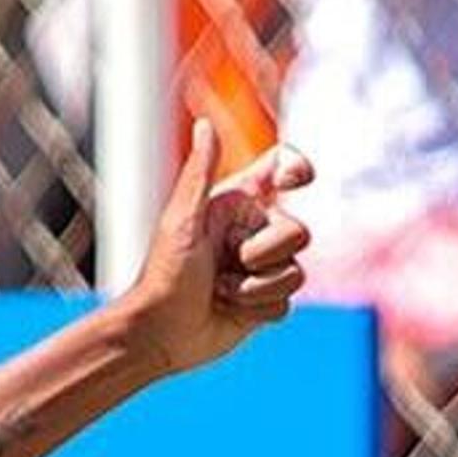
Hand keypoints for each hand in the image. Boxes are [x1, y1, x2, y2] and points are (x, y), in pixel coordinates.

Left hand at [111, 122, 315, 377]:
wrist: (159, 332)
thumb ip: (200, 172)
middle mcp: (254, 231)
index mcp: (237, 203)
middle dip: (261, 254)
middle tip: (222, 265)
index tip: (296, 179)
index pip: (280, 169)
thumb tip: (205, 124)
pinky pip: (286, 303)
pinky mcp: (265, 301)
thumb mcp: (182, 220)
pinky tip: (230, 310)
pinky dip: (257, 310)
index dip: (296, 168)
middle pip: (298, 232)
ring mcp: (261, 267)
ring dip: (255, 288)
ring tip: (221, 291)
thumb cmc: (163, 274)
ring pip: (295, 273)